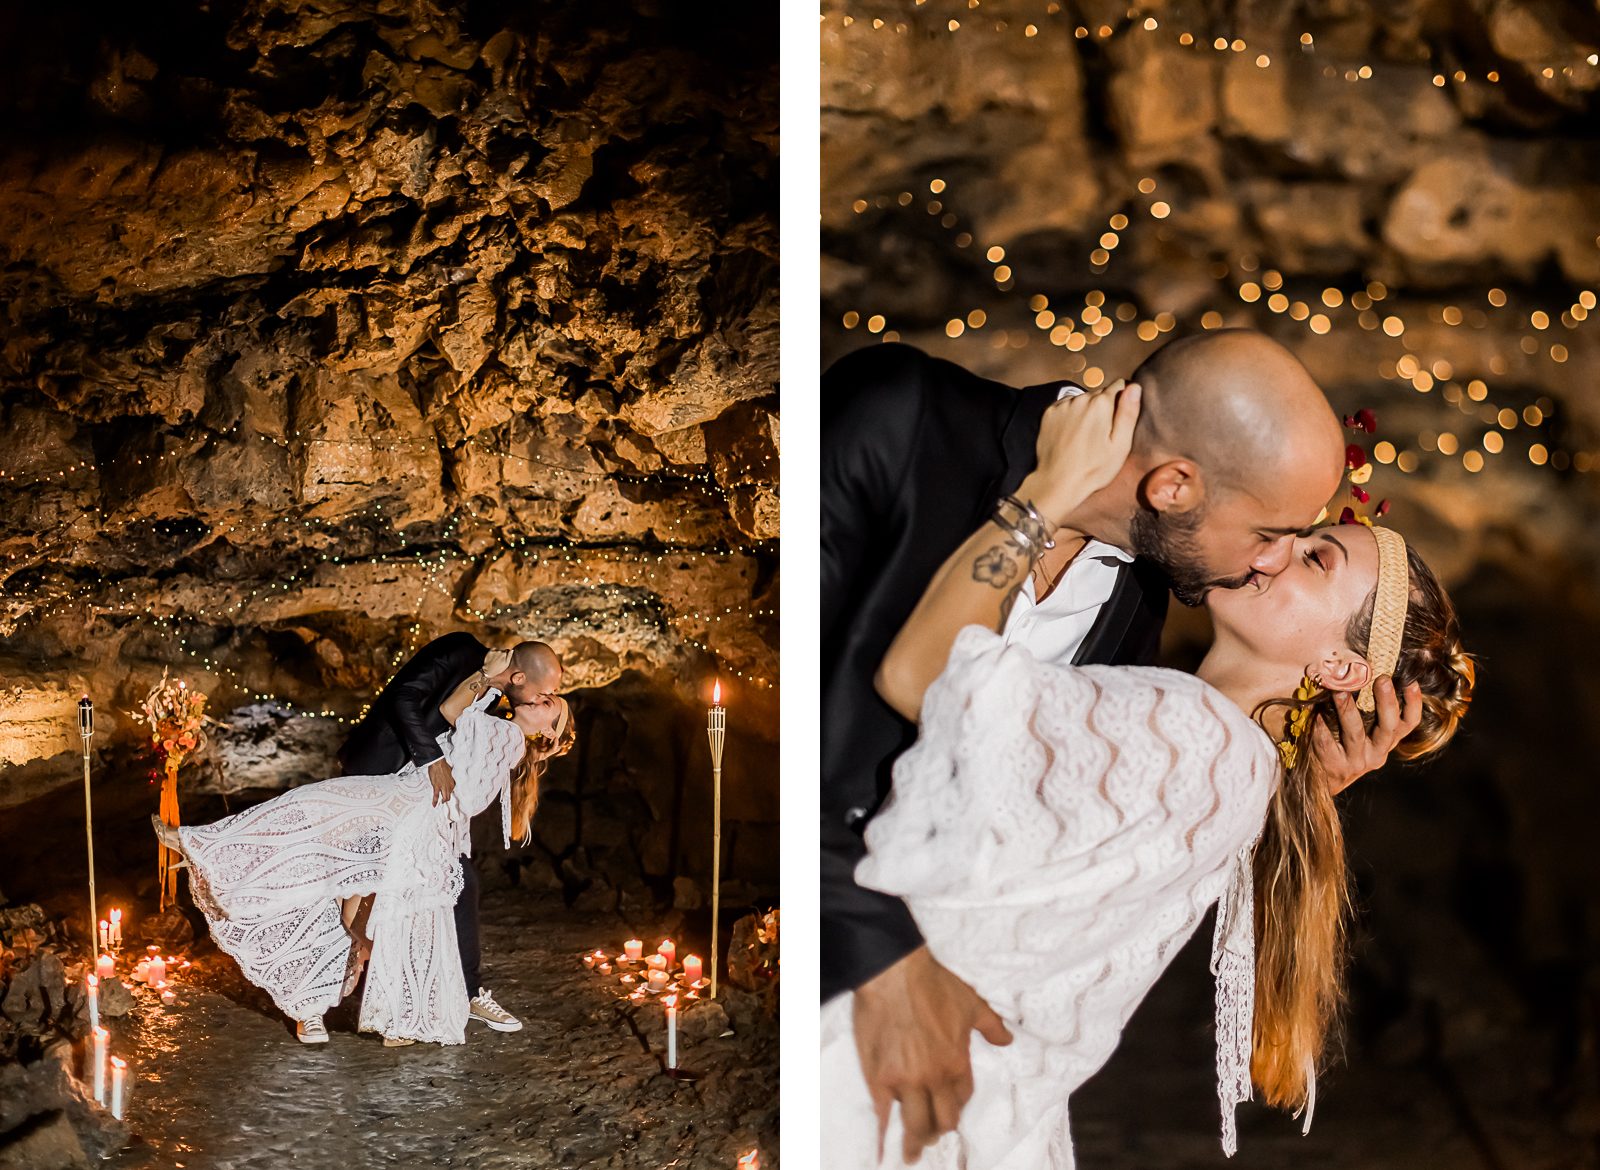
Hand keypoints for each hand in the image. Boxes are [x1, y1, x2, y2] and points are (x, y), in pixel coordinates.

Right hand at [427, 758, 455, 806]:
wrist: (438, 763)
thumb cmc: (443, 766)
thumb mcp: (449, 772)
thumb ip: (449, 777)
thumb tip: (448, 778)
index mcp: (452, 782)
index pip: (452, 790)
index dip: (450, 792)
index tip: (448, 793)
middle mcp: (449, 786)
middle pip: (449, 795)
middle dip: (447, 799)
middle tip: (445, 800)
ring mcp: (443, 787)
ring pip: (445, 797)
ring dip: (443, 801)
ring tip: (441, 803)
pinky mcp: (437, 787)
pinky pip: (436, 796)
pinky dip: (435, 801)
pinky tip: (434, 804)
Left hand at [482, 648, 512, 677]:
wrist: (489, 671)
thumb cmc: (499, 668)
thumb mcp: (506, 664)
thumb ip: (510, 656)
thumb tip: (512, 650)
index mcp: (504, 654)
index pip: (507, 650)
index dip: (506, 654)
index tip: (504, 658)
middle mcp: (500, 652)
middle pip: (502, 649)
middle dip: (502, 653)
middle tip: (499, 659)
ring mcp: (494, 651)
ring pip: (498, 649)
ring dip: (497, 652)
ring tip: (495, 659)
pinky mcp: (490, 651)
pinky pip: (493, 649)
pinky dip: (494, 651)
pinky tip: (493, 656)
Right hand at [853, 946, 1012, 1163]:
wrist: (893, 973)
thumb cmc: (933, 984)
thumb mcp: (971, 1003)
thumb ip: (991, 1026)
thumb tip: (1008, 1039)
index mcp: (957, 1062)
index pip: (962, 1098)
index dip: (957, 1106)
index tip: (950, 1108)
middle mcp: (933, 1077)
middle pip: (941, 1120)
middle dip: (939, 1130)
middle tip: (932, 1136)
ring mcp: (905, 1080)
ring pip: (915, 1124)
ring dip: (916, 1139)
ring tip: (912, 1151)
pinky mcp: (879, 1077)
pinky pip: (884, 1112)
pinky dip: (884, 1129)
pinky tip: (884, 1142)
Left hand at [1015, 379, 1140, 527]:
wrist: (1058, 482)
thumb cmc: (1094, 469)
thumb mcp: (1120, 445)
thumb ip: (1128, 413)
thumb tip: (1134, 387)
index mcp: (1101, 404)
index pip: (1119, 386)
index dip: (1123, 401)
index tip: (1119, 420)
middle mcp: (1080, 399)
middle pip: (1099, 394)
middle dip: (1104, 408)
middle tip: (1102, 434)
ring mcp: (1062, 406)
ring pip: (1082, 399)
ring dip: (1086, 411)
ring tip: (1086, 437)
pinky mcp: (1048, 413)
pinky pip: (1066, 406)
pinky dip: (1070, 415)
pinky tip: (1072, 434)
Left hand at [1311, 676, 1423, 795]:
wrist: (1323, 779)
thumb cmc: (1343, 744)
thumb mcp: (1363, 730)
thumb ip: (1368, 708)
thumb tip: (1364, 670)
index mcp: (1388, 740)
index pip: (1409, 723)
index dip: (1414, 704)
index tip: (1411, 683)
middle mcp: (1378, 752)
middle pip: (1389, 727)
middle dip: (1386, 702)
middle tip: (1382, 680)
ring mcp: (1358, 761)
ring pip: (1356, 733)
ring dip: (1348, 710)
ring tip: (1340, 691)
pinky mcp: (1336, 767)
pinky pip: (1328, 744)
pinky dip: (1322, 728)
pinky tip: (1315, 714)